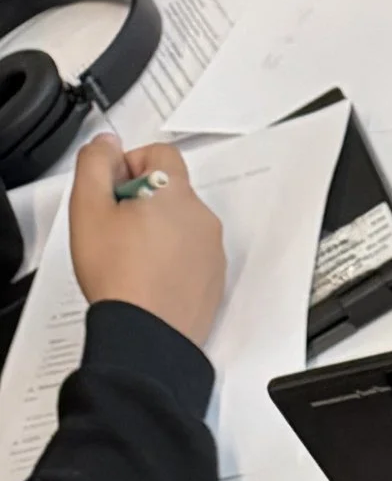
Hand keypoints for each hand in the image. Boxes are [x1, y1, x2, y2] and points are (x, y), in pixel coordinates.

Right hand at [67, 137, 226, 346]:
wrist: (146, 335)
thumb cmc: (119, 276)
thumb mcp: (88, 206)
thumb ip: (95, 162)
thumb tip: (108, 144)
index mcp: (176, 195)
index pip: (161, 153)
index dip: (132, 163)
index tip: (115, 187)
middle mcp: (203, 220)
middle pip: (172, 190)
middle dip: (143, 198)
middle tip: (117, 225)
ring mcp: (212, 253)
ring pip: (183, 224)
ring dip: (158, 229)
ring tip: (131, 255)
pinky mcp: (214, 281)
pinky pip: (192, 255)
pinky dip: (172, 258)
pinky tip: (148, 276)